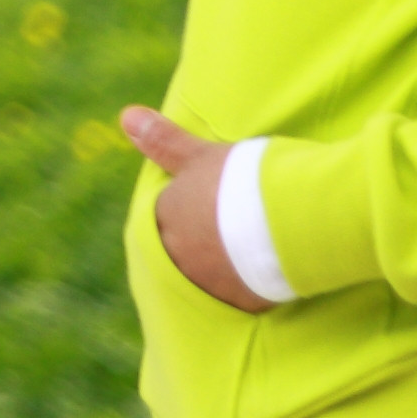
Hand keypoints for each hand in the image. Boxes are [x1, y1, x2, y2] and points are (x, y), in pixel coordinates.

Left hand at [119, 106, 270, 312]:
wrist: (289, 216)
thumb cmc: (241, 178)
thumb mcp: (199, 154)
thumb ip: (163, 141)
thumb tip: (127, 115)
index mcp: (165, 219)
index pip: (165, 216)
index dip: (188, 208)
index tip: (211, 202)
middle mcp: (177, 256)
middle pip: (183, 249)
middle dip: (201, 240)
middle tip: (231, 226)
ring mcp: (207, 284)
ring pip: (208, 276)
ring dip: (222, 264)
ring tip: (250, 247)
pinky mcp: (239, 303)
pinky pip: (238, 295)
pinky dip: (247, 284)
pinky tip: (264, 270)